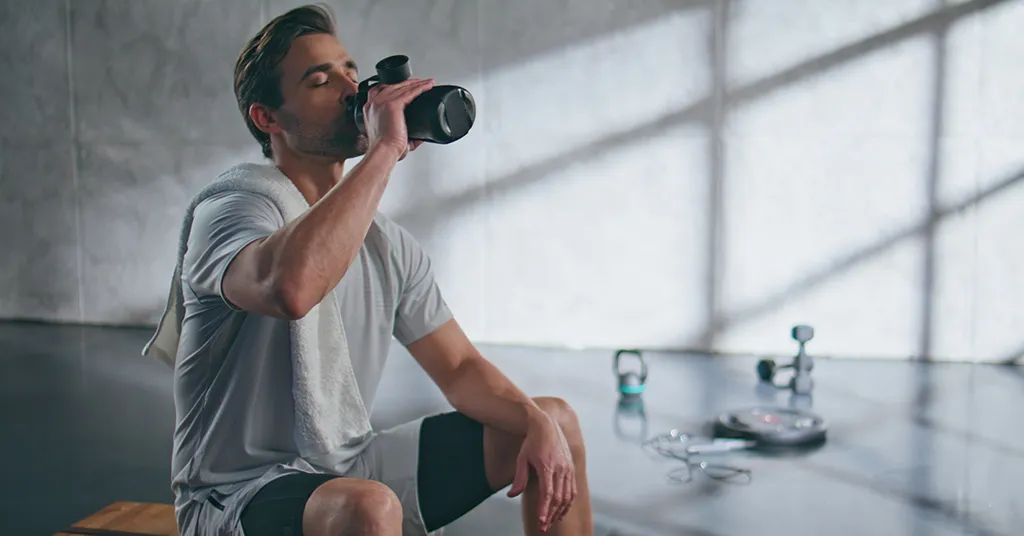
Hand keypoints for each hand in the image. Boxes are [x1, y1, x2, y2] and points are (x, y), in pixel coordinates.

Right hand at [362, 78, 433, 158]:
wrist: (384, 152)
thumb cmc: (386, 149)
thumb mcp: (392, 138)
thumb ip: (406, 135)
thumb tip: (420, 137)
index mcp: (370, 110)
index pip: (381, 91)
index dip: (394, 88)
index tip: (404, 88)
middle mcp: (374, 103)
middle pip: (392, 86)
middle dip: (407, 83)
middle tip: (419, 82)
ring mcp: (382, 101)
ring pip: (402, 87)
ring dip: (416, 83)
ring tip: (427, 82)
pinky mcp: (392, 104)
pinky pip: (409, 91)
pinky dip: (420, 87)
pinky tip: (428, 86)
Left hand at [507, 415, 576, 531]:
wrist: (547, 425)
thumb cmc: (532, 442)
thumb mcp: (521, 458)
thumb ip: (519, 478)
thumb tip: (511, 495)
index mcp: (547, 466)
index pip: (547, 493)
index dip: (544, 509)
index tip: (541, 521)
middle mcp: (560, 469)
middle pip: (558, 498)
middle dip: (551, 515)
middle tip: (543, 527)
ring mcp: (568, 469)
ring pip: (567, 496)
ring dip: (560, 511)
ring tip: (551, 521)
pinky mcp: (571, 468)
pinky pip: (572, 490)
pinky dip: (568, 502)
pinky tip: (561, 510)